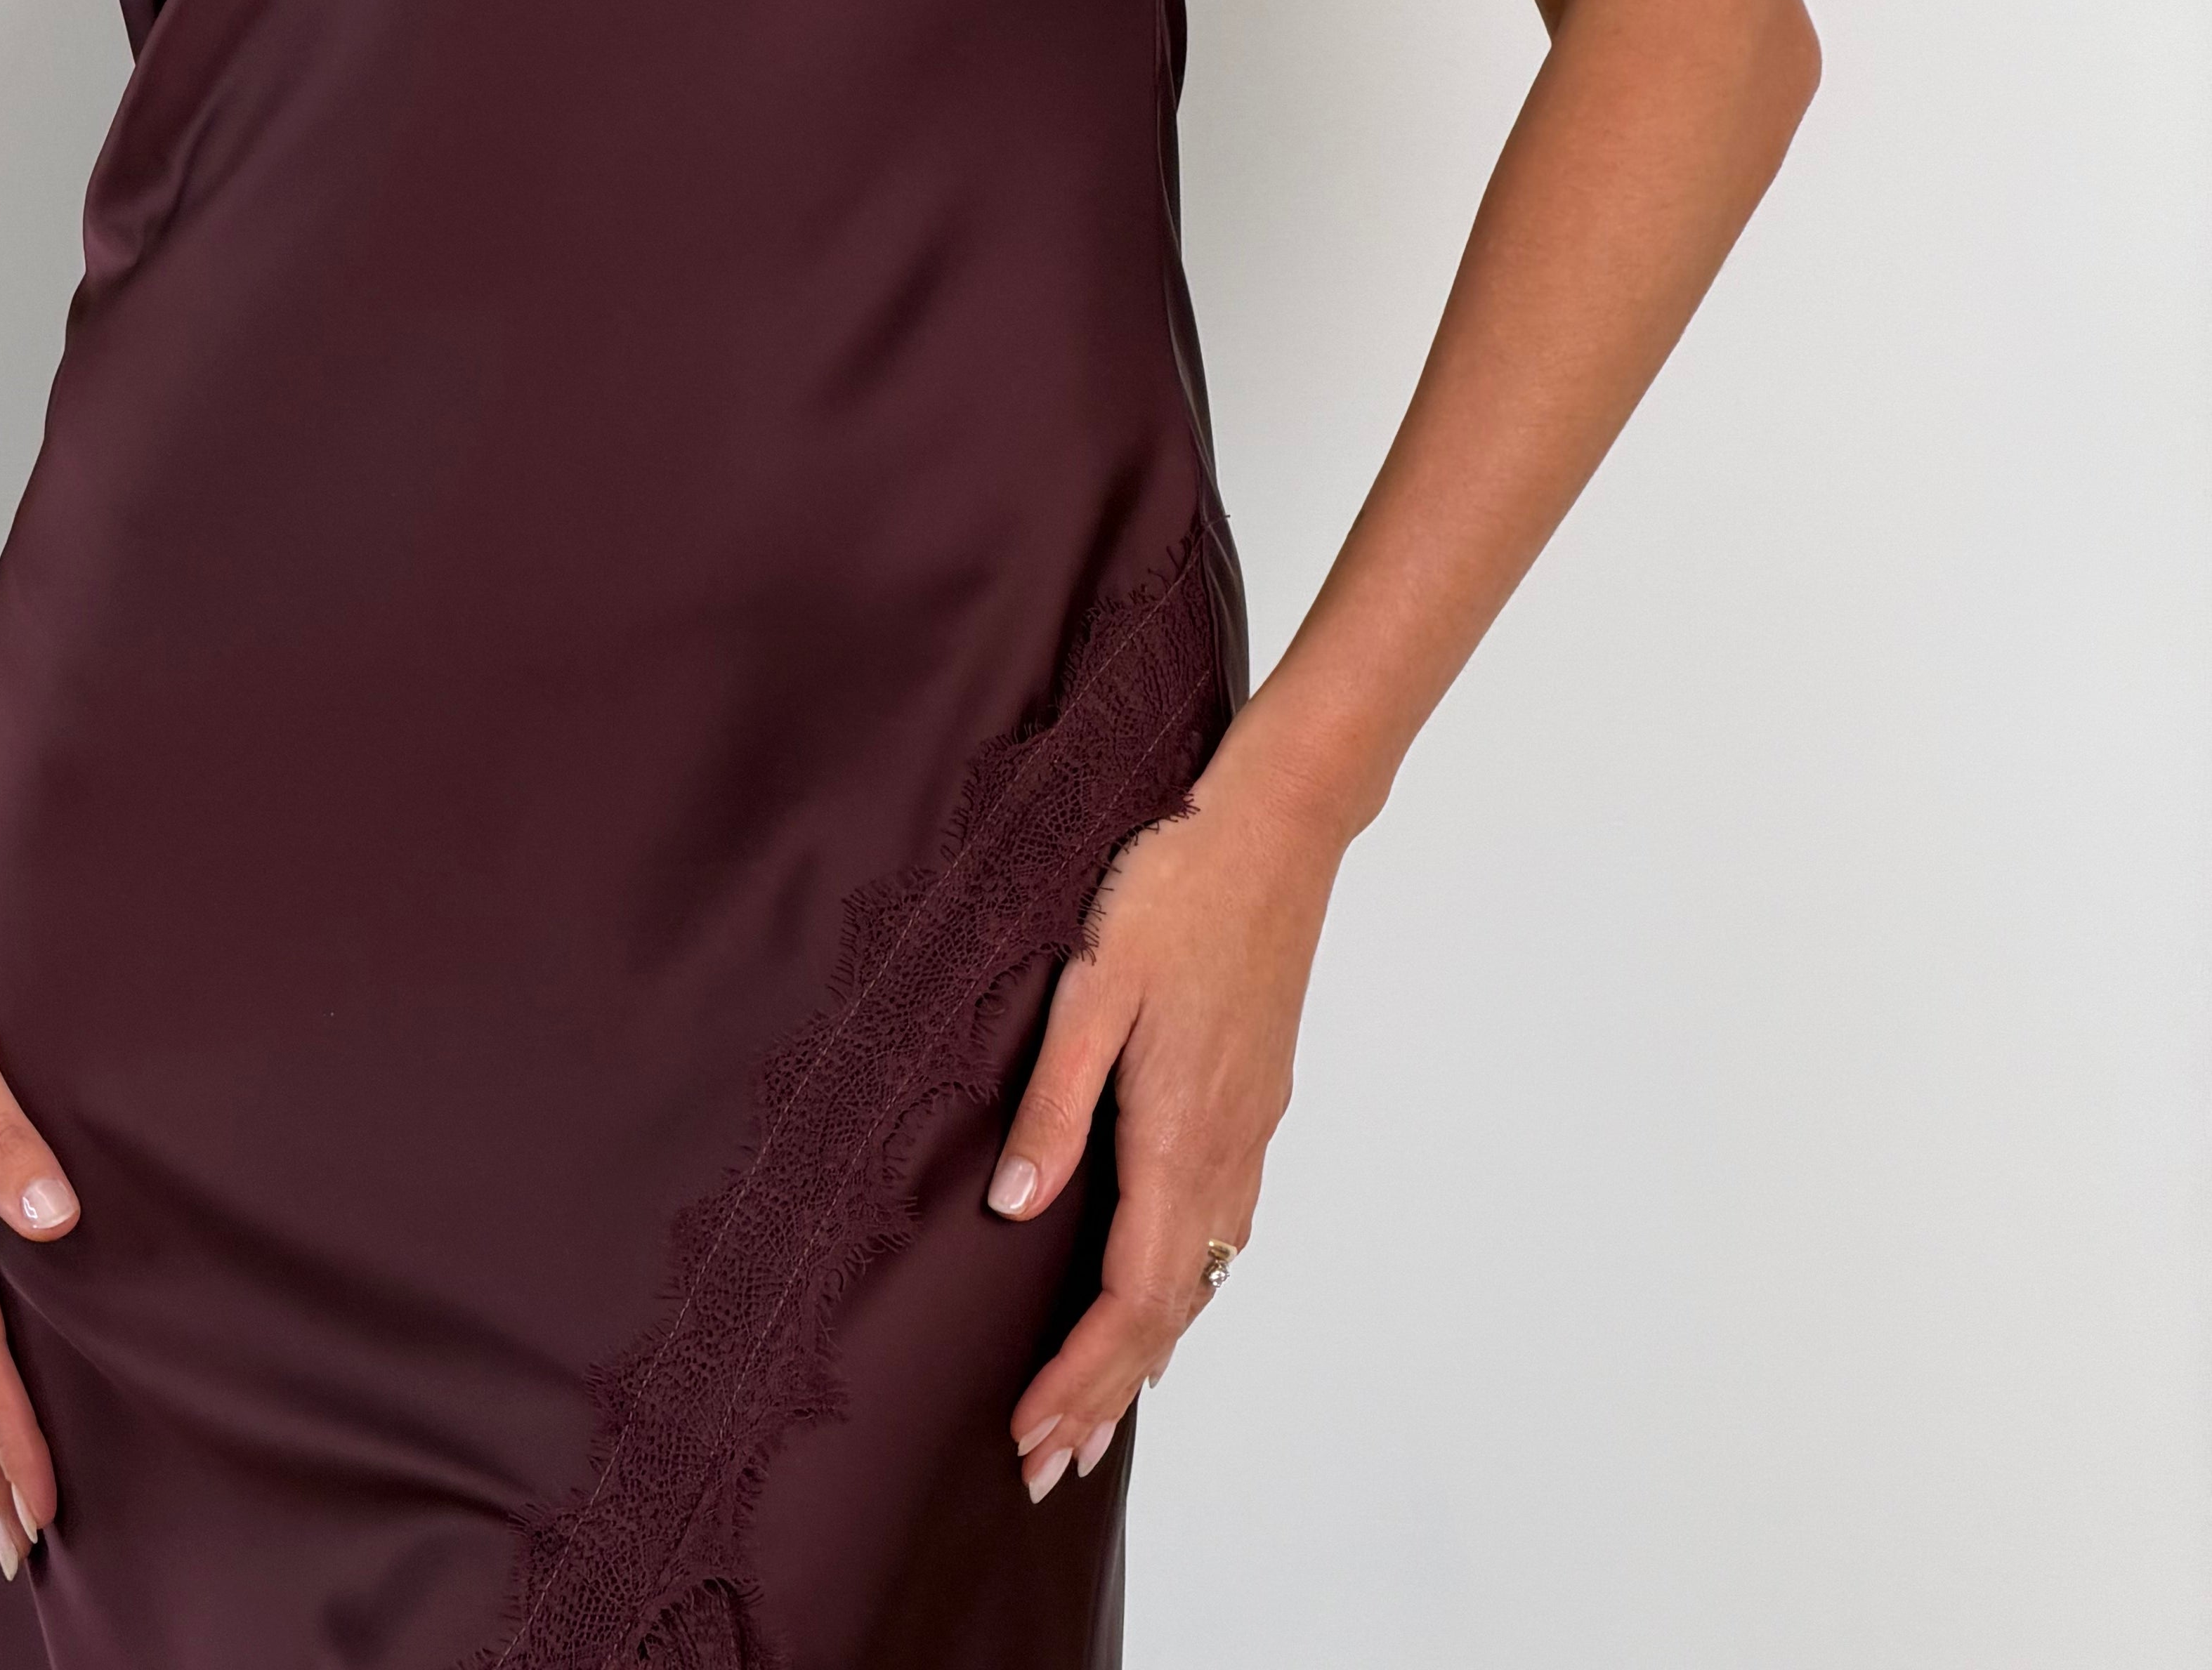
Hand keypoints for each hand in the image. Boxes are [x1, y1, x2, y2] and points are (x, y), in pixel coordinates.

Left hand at [984, 729, 1345, 1496]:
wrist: (1276, 827)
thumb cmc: (1175, 888)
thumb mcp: (1091, 983)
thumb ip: (1054, 1100)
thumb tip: (1016, 1207)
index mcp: (1177, 1131)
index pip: (1130, 1295)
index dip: (1079, 1375)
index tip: (1029, 1435)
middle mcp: (1225, 1148)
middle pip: (1170, 1309)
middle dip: (1108, 1393)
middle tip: (1050, 1464)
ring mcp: (1252, 1127)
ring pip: (1205, 1274)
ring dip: (1149, 1351)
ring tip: (1101, 1410)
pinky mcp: (1261, 1098)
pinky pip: (1226, 1227)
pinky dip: (1189, 1289)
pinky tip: (1169, 1295)